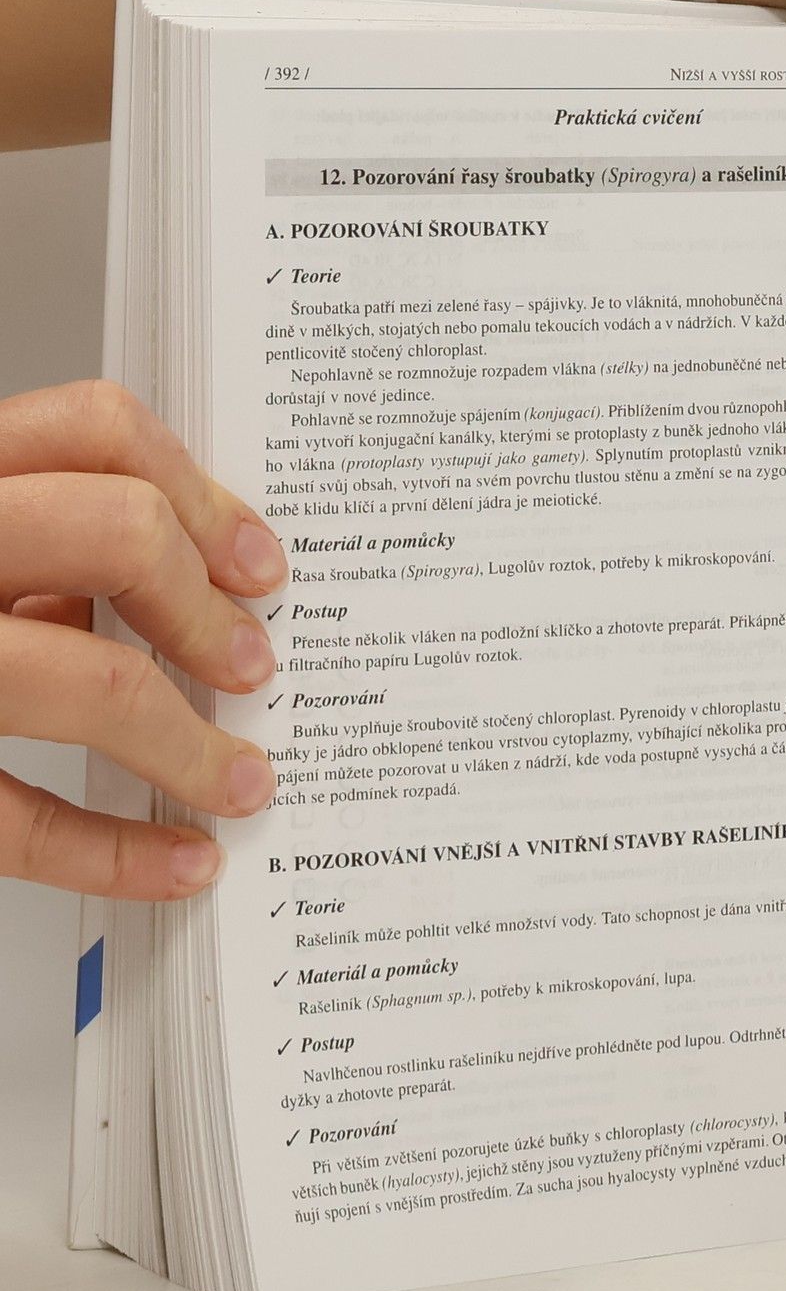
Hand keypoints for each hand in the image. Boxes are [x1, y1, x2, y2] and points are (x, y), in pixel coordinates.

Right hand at [0, 381, 284, 898]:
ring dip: (188, 744)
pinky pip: (9, 818)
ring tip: (237, 780)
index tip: (256, 563)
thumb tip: (173, 589)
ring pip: (82, 678)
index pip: (90, 428)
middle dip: (206, 608)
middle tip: (248, 664)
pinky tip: (172, 863)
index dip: (201, 495)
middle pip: (110, 530)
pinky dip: (113, 852)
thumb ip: (19, 549)